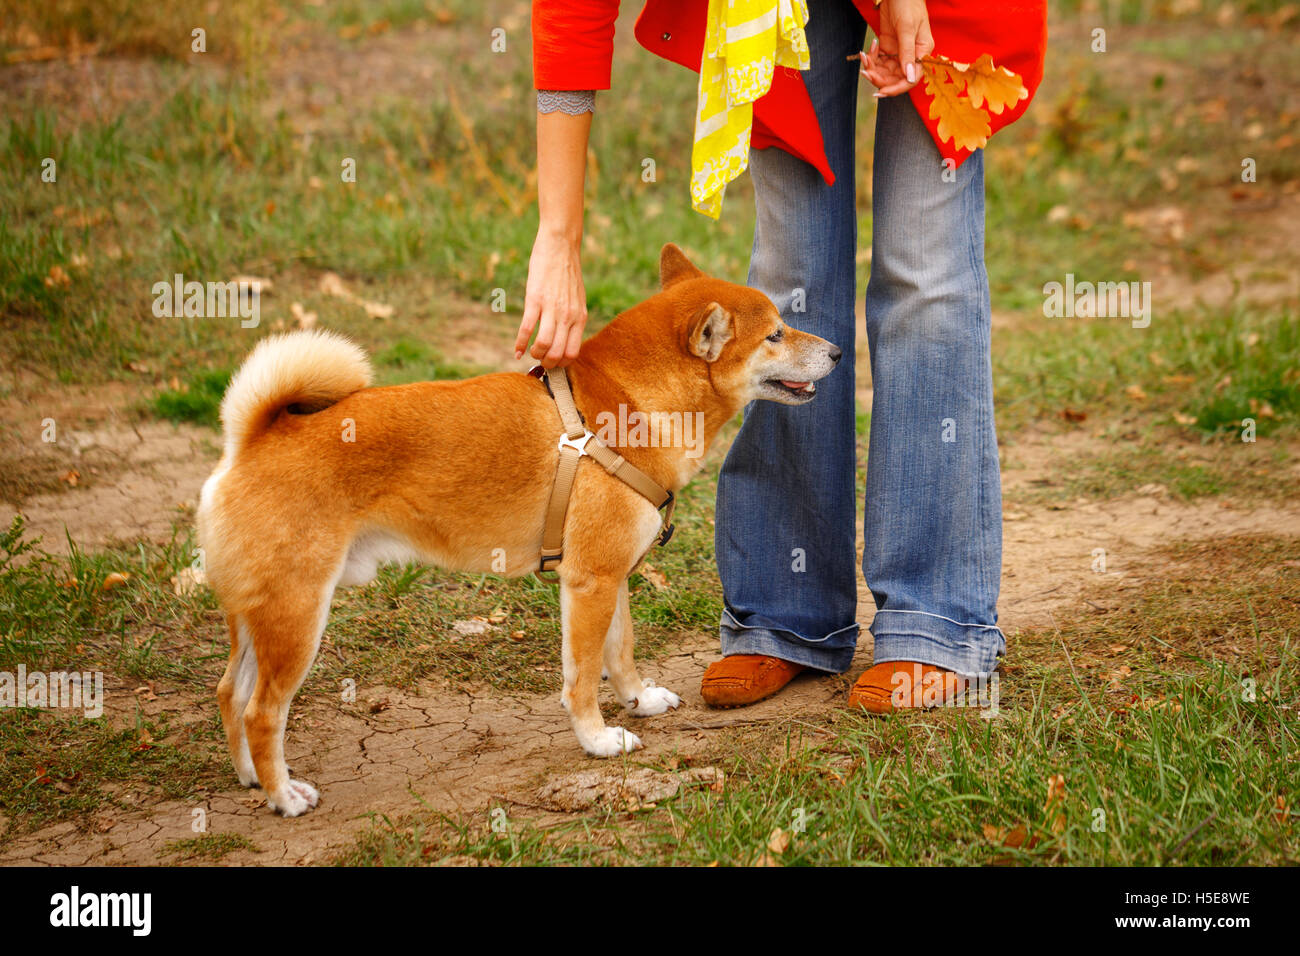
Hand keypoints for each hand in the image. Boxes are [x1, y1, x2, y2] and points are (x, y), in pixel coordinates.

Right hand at [515, 228, 586, 367]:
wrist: (560, 246)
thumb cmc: (567, 272)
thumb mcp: (578, 298)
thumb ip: (573, 316)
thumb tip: (566, 335)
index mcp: (580, 317)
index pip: (572, 352)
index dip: (561, 363)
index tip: (553, 362)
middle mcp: (568, 316)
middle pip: (557, 354)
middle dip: (547, 363)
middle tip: (539, 360)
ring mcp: (551, 309)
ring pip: (543, 345)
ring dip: (534, 355)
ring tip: (529, 354)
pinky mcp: (535, 300)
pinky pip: (526, 329)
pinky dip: (519, 343)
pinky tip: (516, 351)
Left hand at [855, 0, 933, 97]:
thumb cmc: (908, 3)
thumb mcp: (907, 28)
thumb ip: (907, 53)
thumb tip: (909, 78)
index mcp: (922, 52)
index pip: (911, 78)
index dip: (897, 87)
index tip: (882, 91)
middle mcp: (911, 55)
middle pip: (896, 78)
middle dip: (880, 78)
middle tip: (866, 72)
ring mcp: (899, 52)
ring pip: (885, 71)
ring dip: (873, 68)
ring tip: (864, 57)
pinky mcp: (888, 47)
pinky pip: (879, 61)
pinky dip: (871, 59)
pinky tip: (866, 50)